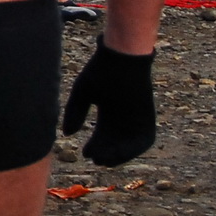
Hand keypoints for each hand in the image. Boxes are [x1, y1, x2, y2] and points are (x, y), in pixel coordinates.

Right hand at [61, 42, 155, 164]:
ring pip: (129, 145)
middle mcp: (124, 118)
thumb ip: (74, 113)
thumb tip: (67, 134)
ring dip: (119, 156)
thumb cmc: (101, 70)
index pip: (102, 136)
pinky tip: (120, 153)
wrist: (122, 56)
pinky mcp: (148, 118)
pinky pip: (144, 141)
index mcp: (109, 112)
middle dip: (105, 153)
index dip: (95, 146)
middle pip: (115, 143)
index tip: (85, 153)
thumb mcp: (82, 93)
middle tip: (95, 158)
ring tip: (106, 159)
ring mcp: (137, 119)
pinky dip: (133, 150)